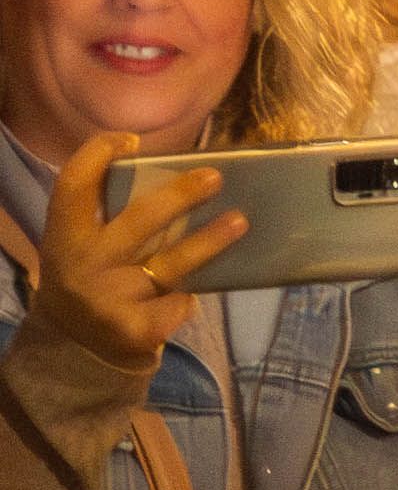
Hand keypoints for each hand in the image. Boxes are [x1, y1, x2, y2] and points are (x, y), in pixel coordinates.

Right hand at [41, 134, 237, 371]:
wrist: (77, 349)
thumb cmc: (92, 282)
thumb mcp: (83, 248)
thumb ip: (109, 221)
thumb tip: (174, 181)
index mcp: (63, 236)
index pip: (74, 186)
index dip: (97, 156)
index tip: (130, 140)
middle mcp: (83, 264)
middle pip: (139, 221)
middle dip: (180, 196)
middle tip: (214, 177)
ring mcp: (109, 298)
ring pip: (172, 263)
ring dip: (210, 240)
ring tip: (240, 221)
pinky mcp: (137, 328)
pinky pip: (179, 302)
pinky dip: (186, 298)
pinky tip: (189, 296)